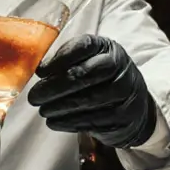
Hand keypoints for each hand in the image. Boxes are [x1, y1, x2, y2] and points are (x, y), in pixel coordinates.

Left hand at [26, 35, 157, 148]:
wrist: (135, 106)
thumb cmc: (103, 79)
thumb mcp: (91, 61)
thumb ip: (66, 60)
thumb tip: (40, 70)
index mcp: (109, 49)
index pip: (83, 47)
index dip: (59, 59)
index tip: (39, 71)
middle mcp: (121, 68)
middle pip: (84, 75)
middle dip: (54, 86)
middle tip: (34, 96)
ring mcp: (125, 93)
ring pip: (88, 100)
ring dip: (59, 106)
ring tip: (42, 110)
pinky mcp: (123, 117)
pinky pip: (92, 120)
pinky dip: (69, 122)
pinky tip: (53, 121)